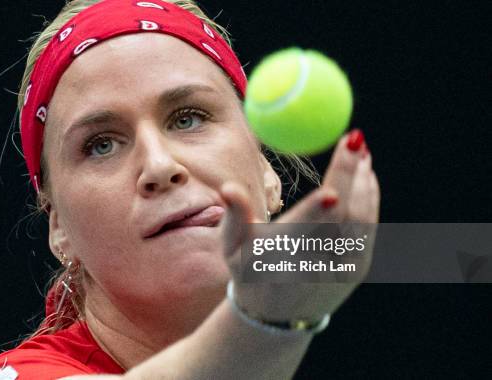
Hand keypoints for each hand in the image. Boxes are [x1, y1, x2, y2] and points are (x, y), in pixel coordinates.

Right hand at [221, 130, 379, 321]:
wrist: (276, 316)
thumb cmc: (249, 271)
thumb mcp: (233, 248)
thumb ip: (234, 216)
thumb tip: (229, 188)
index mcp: (282, 262)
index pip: (303, 236)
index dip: (317, 214)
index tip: (330, 190)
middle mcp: (318, 267)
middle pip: (341, 218)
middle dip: (349, 176)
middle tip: (354, 139)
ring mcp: (343, 268)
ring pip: (362, 219)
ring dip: (364, 181)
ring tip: (360, 149)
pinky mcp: (359, 268)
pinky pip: (369, 226)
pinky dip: (370, 196)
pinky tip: (366, 174)